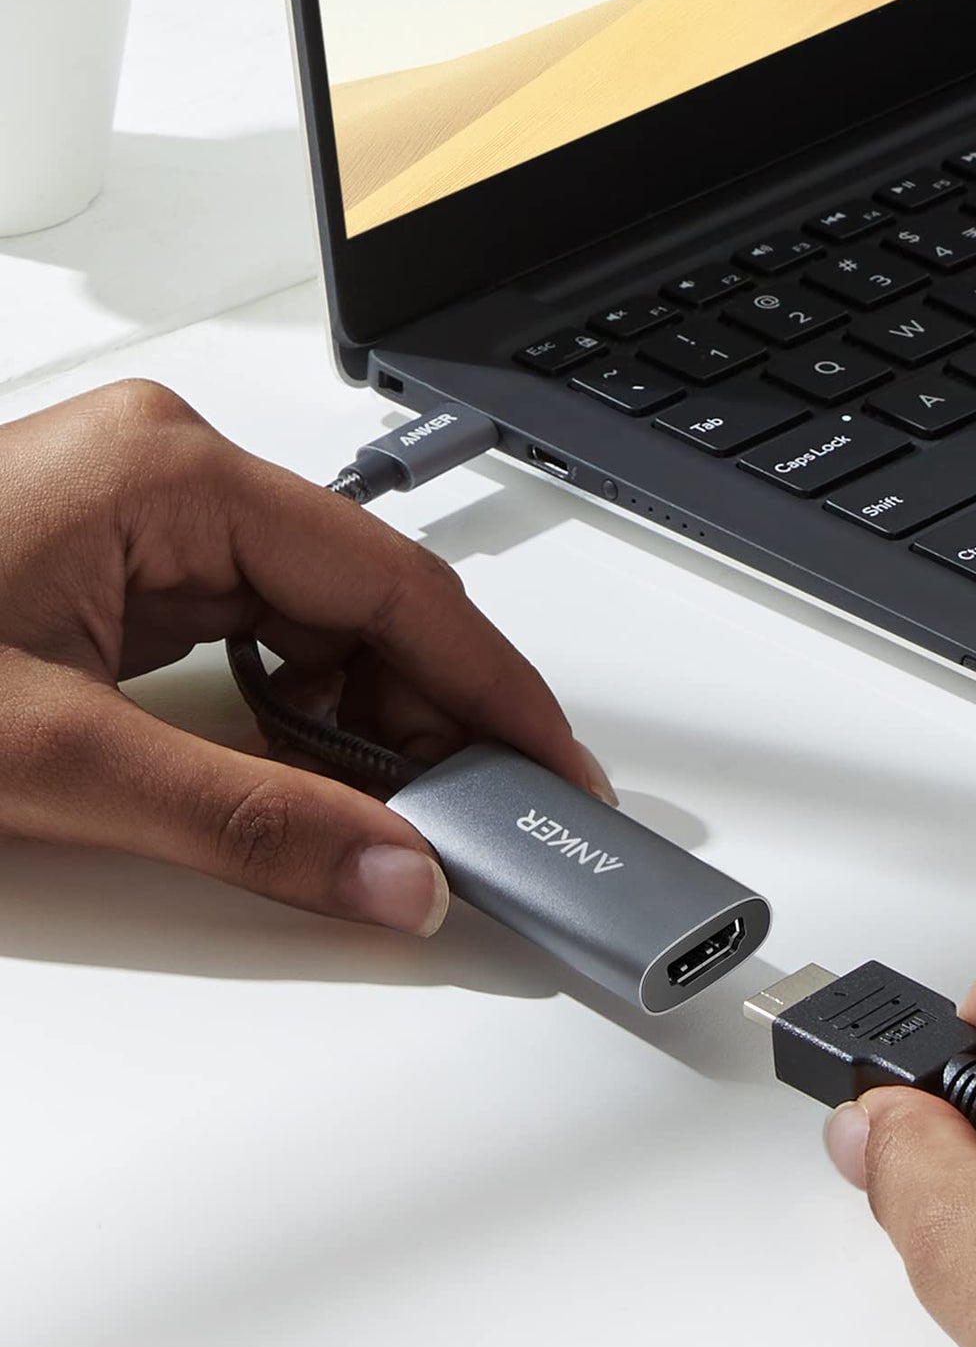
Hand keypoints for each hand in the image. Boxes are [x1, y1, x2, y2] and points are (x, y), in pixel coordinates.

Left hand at [0, 381, 611, 934]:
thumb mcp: (51, 760)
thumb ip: (243, 821)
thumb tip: (393, 875)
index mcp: (173, 473)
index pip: (392, 582)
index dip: (490, 685)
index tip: (554, 767)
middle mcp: (171, 472)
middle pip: (362, 594)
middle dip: (432, 709)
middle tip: (488, 816)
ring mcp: (143, 511)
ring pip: (313, 612)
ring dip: (367, 711)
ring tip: (410, 804)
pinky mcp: (118, 558)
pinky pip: (253, 626)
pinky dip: (299, 702)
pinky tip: (318, 762)